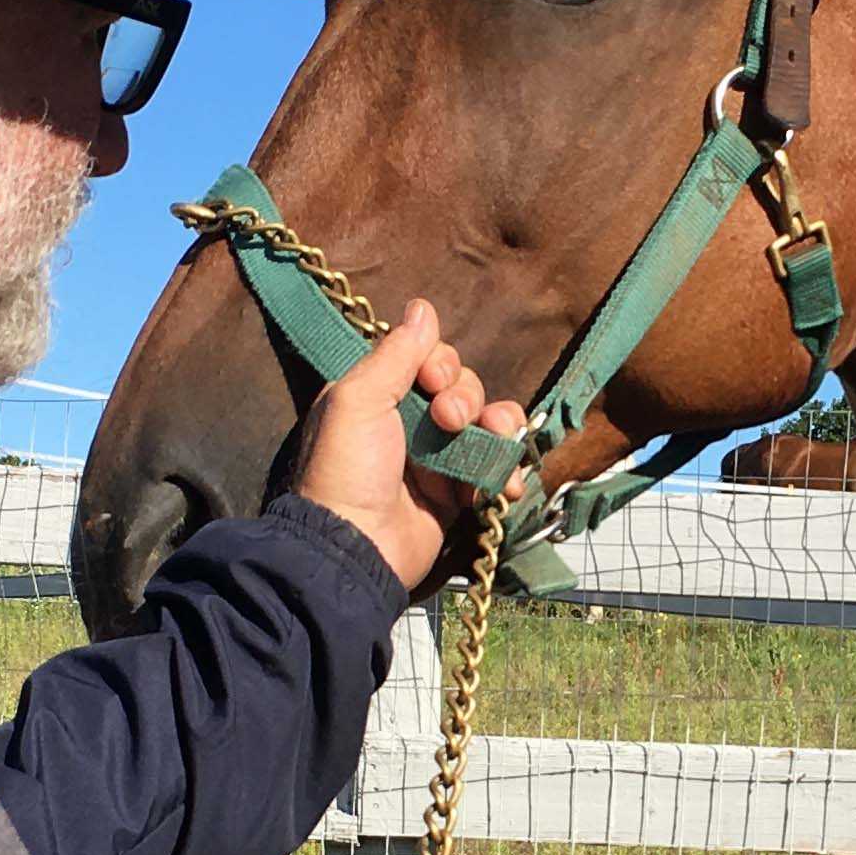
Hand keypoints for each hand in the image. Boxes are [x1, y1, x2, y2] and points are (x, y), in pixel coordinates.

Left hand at [287, 299, 527, 590]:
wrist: (355, 548)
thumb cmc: (347, 469)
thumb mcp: (358, 400)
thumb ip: (395, 353)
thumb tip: (423, 306)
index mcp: (381, 396)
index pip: (431, 360)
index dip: (441, 364)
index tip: (431, 382)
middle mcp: (410, 423)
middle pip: (464, 387)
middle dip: (467, 398)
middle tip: (448, 422)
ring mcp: (438, 461)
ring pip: (489, 424)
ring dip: (499, 427)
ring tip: (493, 444)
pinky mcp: (459, 495)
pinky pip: (498, 469)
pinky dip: (508, 471)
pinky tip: (506, 484)